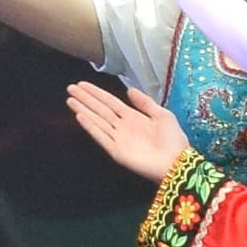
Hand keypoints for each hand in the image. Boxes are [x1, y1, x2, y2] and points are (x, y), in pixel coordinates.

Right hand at [61, 79, 186, 185]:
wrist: (177, 162)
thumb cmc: (173, 139)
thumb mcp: (162, 114)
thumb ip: (144, 102)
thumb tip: (129, 90)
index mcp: (133, 117)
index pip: (110, 102)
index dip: (96, 93)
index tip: (83, 85)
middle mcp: (122, 126)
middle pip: (100, 109)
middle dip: (85, 99)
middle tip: (70, 88)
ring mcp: (118, 138)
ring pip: (97, 120)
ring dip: (83, 110)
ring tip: (70, 100)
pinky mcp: (116, 151)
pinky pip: (101, 136)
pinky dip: (90, 126)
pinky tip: (80, 116)